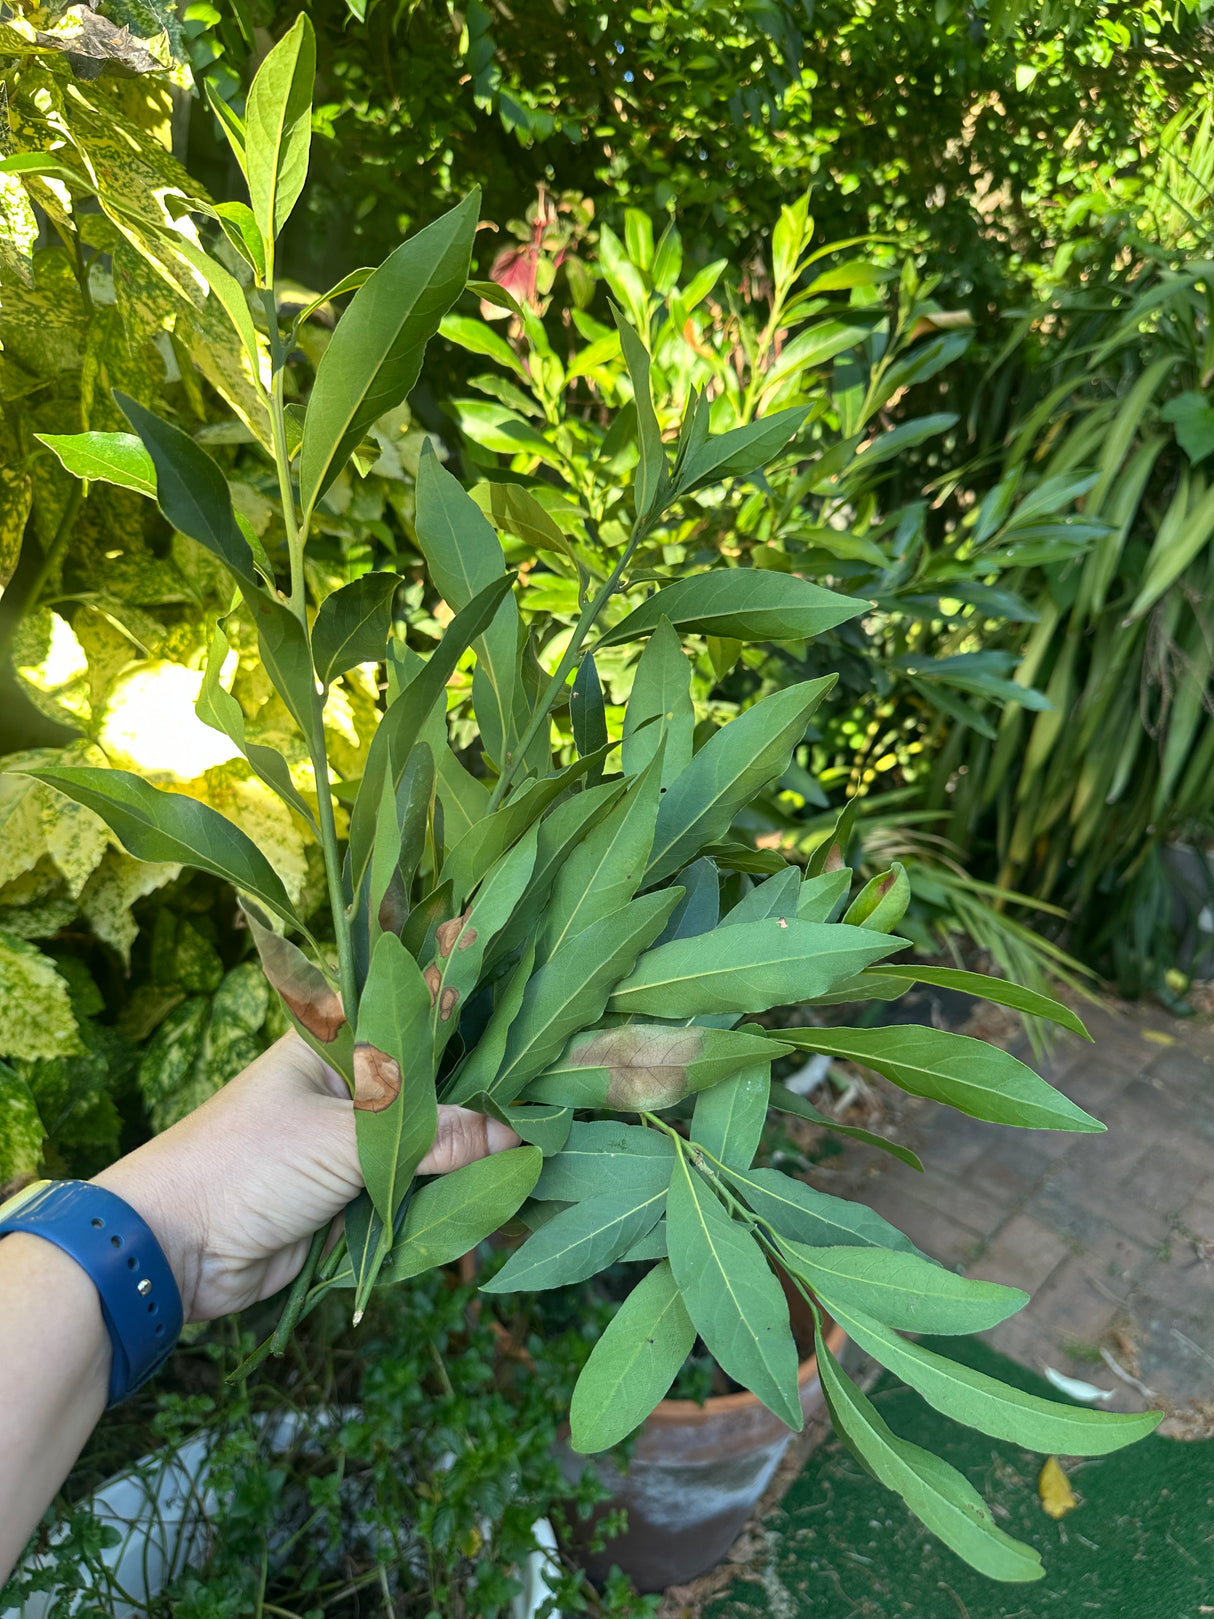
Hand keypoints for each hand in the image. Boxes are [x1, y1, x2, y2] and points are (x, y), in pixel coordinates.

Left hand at [92, 1033, 518, 1321]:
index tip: (529, 1008)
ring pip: (430, 1144)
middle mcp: (350, 1086)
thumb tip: (513, 1135)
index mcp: (337, 1043)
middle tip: (552, 1107)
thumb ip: (432, 1137)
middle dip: (485, 1100)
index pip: (414, 1010)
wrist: (172, 1249)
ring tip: (539, 1163)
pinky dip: (446, 1203)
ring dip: (471, 1160)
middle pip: (434, 1085)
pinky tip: (495, 1208)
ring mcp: (352, 1143)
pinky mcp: (352, 1198)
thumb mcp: (343, 1139)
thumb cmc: (246, 1163)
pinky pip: (413, 1193)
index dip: (467, 1004)